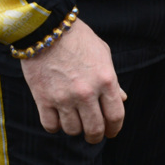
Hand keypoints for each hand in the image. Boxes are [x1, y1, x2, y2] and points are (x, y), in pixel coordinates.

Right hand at [20, 18, 126, 143]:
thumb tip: (122, 99)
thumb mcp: (103, 55)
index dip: (115, 129)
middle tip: (93, 136)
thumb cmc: (77, 39)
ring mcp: (64, 97)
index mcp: (106, 81)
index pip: (116, 117)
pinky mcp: (42, 97)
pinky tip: (56, 120)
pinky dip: (54, 127)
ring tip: (74, 123)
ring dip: (75, 130)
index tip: (111, 133)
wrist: (44, 27)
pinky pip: (50, 125)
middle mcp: (87, 92)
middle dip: (95, 136)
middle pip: (95, 129)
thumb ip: (113, 80)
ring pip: (73, 129)